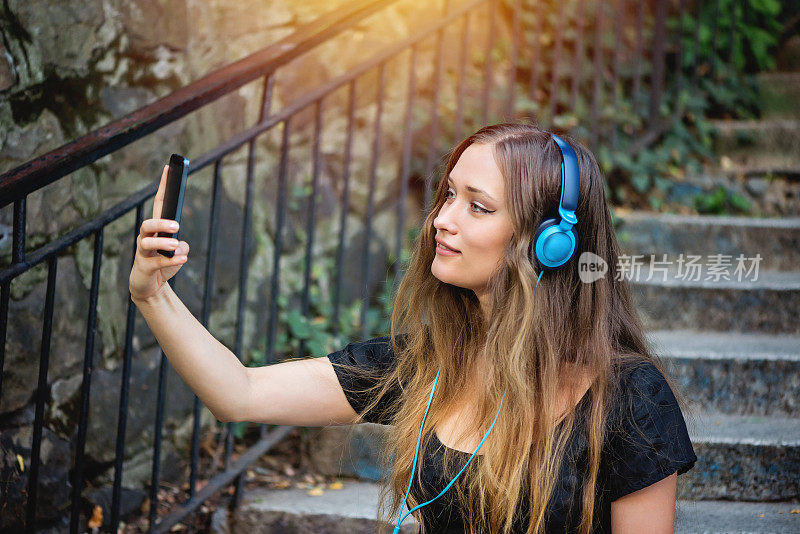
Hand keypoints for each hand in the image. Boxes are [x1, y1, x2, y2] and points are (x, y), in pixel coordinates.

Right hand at [129, 164, 190, 302]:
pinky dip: (171, 260)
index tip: (170, 168)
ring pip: (147, 242)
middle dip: (161, 221)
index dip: (164, 186)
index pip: (159, 203)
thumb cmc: (163, 265)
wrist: (151, 288)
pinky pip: (157, 262)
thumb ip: (182, 246)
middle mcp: (146, 237)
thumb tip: (180, 245)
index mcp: (156, 229)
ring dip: (162, 242)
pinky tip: (182, 259)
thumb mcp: (178, 254)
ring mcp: (143, 252)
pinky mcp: (144, 267)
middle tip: (177, 225)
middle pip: (149, 223)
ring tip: (175, 243)